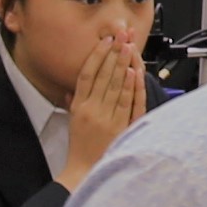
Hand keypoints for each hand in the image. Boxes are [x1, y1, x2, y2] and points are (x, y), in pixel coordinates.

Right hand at [60, 35, 145, 187]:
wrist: (85, 171)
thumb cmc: (80, 148)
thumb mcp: (72, 122)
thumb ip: (74, 103)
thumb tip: (72, 89)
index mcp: (79, 106)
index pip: (87, 74)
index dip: (97, 55)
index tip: (105, 41)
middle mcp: (92, 110)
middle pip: (103, 76)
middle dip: (114, 53)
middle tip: (122, 35)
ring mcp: (106, 119)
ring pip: (116, 86)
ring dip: (123, 65)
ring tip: (129, 47)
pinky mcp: (120, 129)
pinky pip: (127, 104)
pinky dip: (131, 88)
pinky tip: (134, 74)